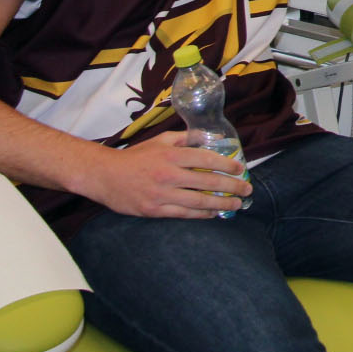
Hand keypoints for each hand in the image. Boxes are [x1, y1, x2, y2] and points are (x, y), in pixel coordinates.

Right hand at [80, 131, 250, 218]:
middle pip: (208, 182)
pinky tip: (214, 214)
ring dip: (221, 204)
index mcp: (172, 155)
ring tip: (236, 204)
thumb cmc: (135, 157)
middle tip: (247, 190)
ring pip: (199, 201)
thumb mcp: (161, 140)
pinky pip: (184, 214)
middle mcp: (169, 175)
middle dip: (232, 187)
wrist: (104, 175)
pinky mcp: (154, 210)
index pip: (207, 159)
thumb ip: (186, 138)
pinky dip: (202, 214)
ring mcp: (161, 195)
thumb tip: (209, 137)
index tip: (241, 169)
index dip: (227, 165)